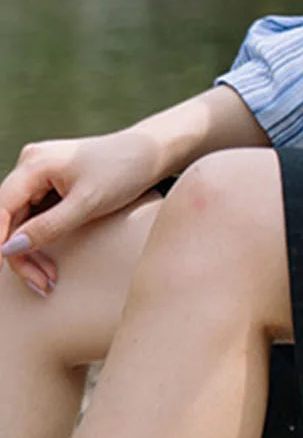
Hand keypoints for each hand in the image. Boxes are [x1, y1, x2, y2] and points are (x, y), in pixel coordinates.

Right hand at [0, 130, 167, 296]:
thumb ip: (49, 226)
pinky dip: (42, 239)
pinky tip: (51, 262)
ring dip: (31, 252)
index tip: (6, 271)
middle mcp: (30, 165)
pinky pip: (35, 216)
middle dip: (21, 254)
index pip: (1, 209)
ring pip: (21, 221)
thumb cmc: (124, 172)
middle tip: (42, 284)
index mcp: (34, 164)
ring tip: (49, 279)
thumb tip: (9, 249)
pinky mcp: (50, 183)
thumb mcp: (88, 203)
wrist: (152, 153)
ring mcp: (39, 174)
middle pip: (9, 218)